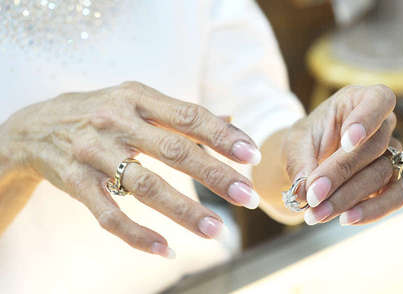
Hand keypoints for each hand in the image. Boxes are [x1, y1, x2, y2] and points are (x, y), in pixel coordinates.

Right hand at [1, 81, 260, 256]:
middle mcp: (116, 121)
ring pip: (146, 186)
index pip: (189, 116)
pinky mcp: (75, 182)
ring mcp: (93, 152)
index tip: (252, 156)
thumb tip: (231, 119)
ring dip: (184, 210)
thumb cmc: (100, 112)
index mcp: (137, 97)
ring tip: (216, 230)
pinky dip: (137, 235)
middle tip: (248, 197)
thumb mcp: (137, 101)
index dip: (223, 136)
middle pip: (174, 151)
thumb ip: (181, 114)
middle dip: (215, 175)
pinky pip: (109, 215)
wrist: (35, 127)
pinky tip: (166, 250)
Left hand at [284, 85, 402, 224]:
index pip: (378, 100)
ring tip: (316, 213)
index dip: (367, 120)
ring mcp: (390, 154)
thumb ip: (300, 162)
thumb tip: (304, 192)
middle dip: (339, 174)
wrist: (309, 159)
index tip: (348, 142)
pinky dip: (371, 211)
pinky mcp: (392, 182)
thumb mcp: (295, 143)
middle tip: (312, 196)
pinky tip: (345, 219)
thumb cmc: (305, 142)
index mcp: (358, 102)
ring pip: (381, 175)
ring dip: (347, 198)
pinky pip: (394, 198)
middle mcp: (382, 125)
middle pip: (373, 148)